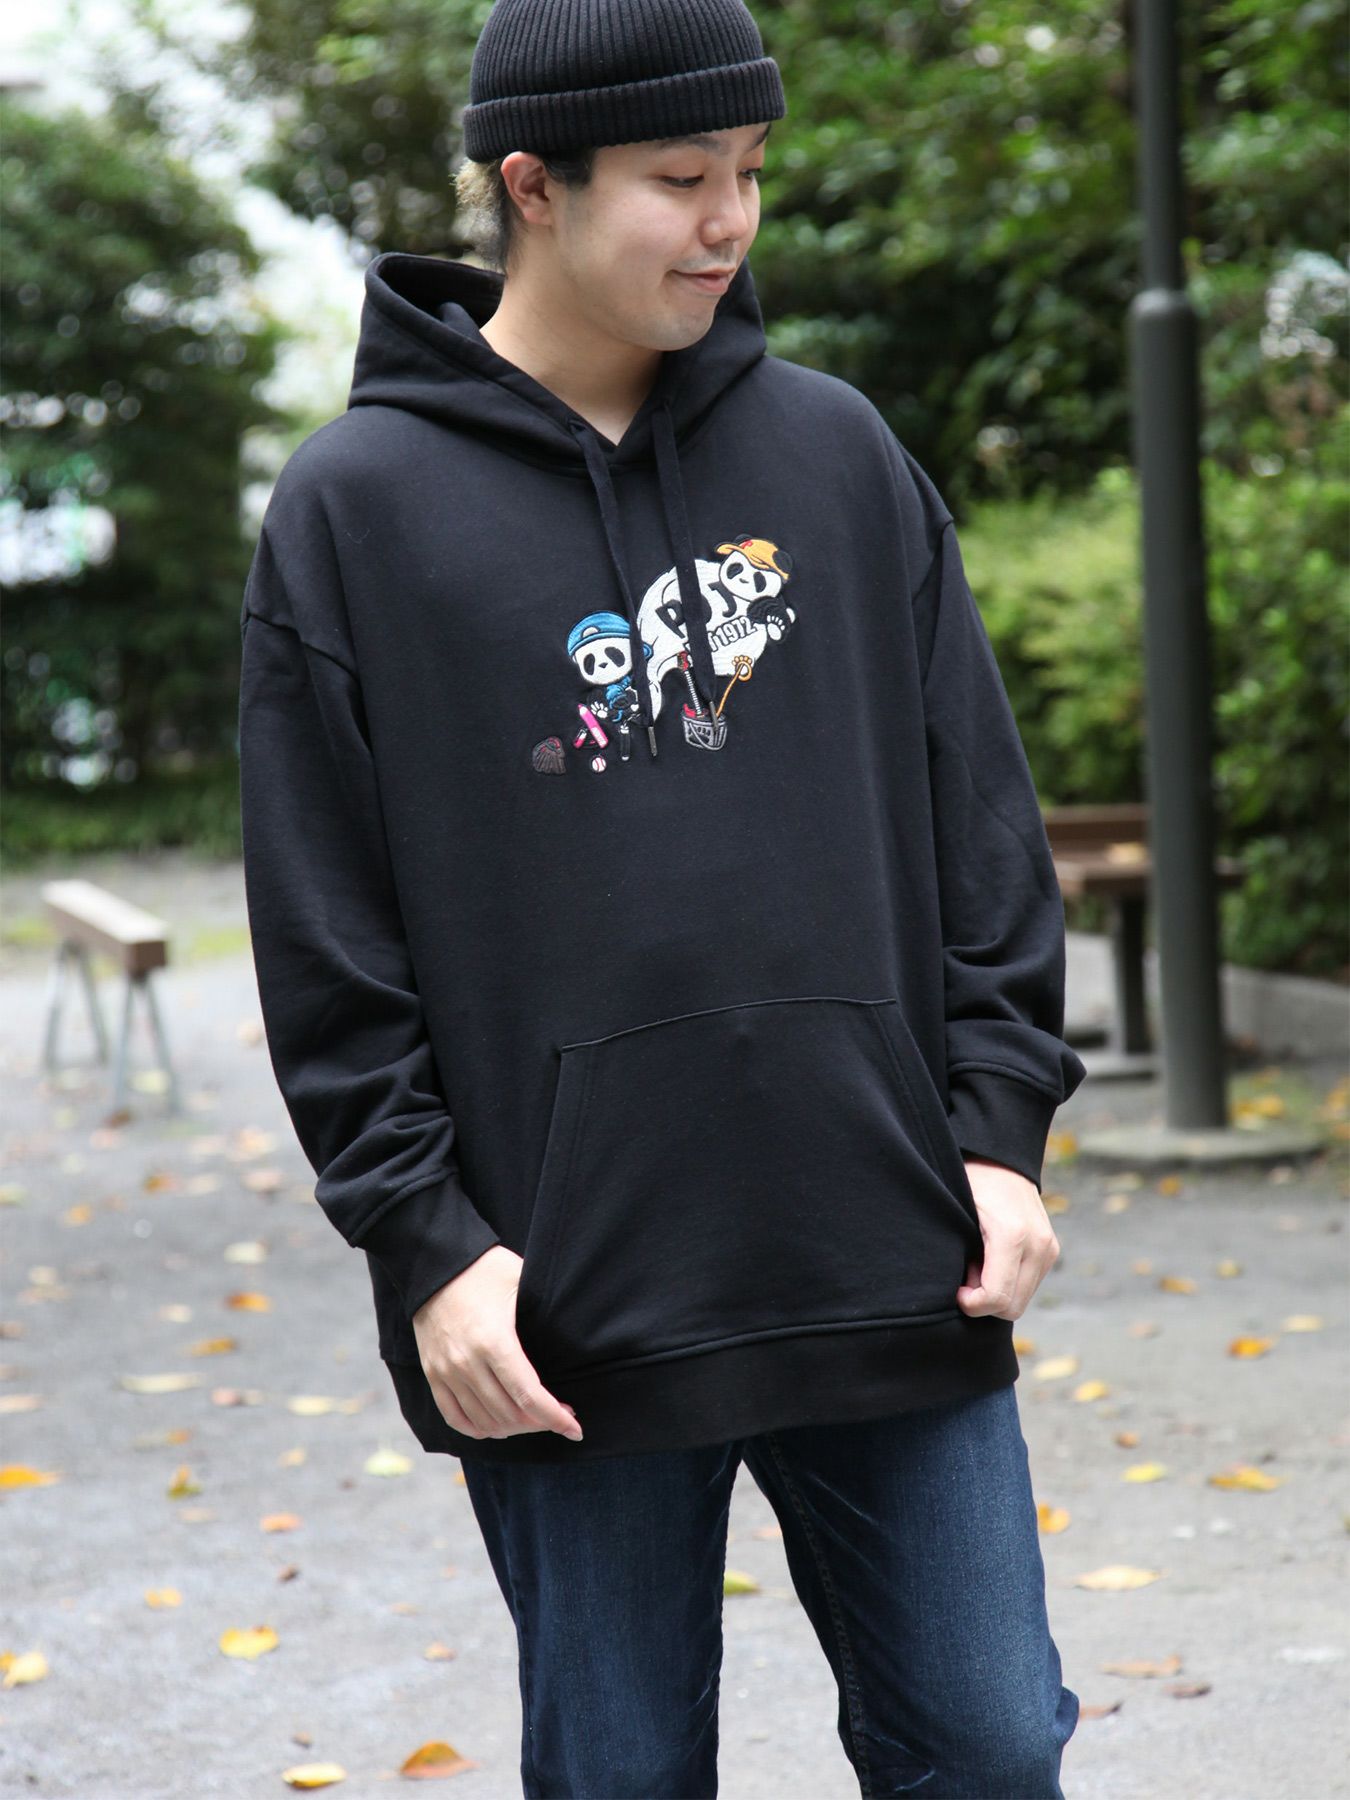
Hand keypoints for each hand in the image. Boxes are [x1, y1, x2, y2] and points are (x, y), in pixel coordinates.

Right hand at [411, 1245, 583, 1441]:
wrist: (436, 1264)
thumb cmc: (484, 1269)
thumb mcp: (520, 1281)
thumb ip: (544, 1312)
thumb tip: (576, 1333)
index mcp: (494, 1341)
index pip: (529, 1395)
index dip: (554, 1417)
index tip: (575, 1428)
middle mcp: (467, 1363)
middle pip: (509, 1414)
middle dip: (540, 1422)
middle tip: (559, 1416)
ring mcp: (447, 1371)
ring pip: (484, 1421)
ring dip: (513, 1428)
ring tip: (532, 1419)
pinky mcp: (433, 1374)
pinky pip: (454, 1417)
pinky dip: (478, 1429)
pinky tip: (498, 1427)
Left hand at [954, 1157, 1061, 1321]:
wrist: (999, 1156)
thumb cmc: (969, 1181)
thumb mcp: (957, 1214)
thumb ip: (961, 1254)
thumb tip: (962, 1292)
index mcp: (1013, 1235)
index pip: (997, 1297)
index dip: (972, 1304)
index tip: (956, 1290)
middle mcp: (1039, 1244)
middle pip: (1012, 1307)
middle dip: (984, 1301)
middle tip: (965, 1274)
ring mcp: (1049, 1248)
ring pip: (1021, 1300)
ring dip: (997, 1292)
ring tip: (977, 1263)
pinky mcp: (1051, 1250)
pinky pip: (1028, 1285)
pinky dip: (1008, 1282)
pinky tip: (992, 1260)